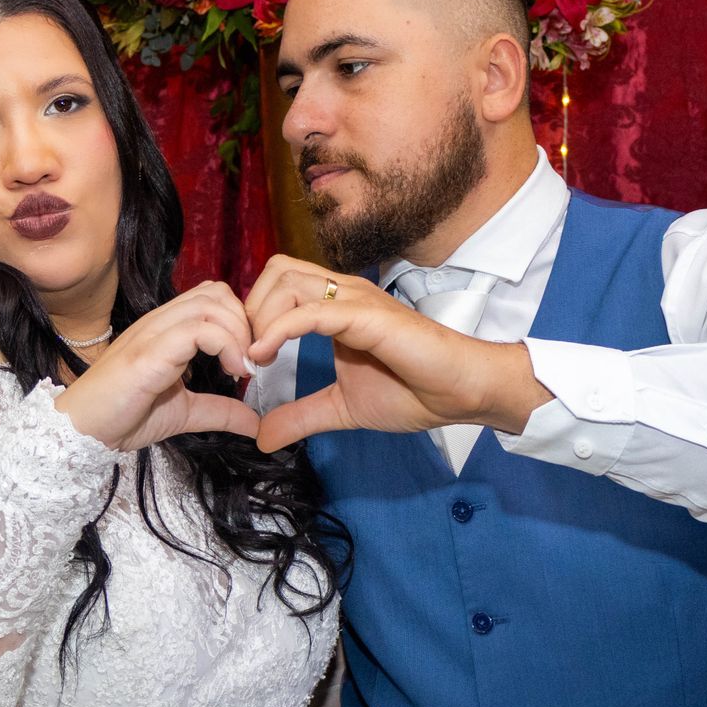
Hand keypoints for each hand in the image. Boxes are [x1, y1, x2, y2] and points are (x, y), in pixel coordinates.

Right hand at [55, 281, 259, 450]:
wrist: (82, 431)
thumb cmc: (123, 417)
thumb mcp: (184, 413)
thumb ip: (219, 411)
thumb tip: (254, 423)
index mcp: (167, 330)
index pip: (213, 297)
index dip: (240, 321)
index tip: (249, 360)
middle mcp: (160, 322)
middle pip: (217, 293)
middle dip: (245, 324)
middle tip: (250, 362)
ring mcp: (152, 333)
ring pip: (210, 303)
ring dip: (237, 333)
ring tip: (240, 368)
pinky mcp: (148, 352)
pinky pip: (196, 330)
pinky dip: (224, 345)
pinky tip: (230, 372)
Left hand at [244, 256, 551, 451]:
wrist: (461, 393)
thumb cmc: (414, 392)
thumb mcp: (341, 408)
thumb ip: (301, 416)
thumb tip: (262, 437)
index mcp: (335, 306)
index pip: (279, 283)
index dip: (253, 314)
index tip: (244, 357)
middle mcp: (343, 293)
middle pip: (276, 270)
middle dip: (250, 308)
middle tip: (246, 353)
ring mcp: (356, 300)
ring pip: (288, 281)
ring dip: (259, 317)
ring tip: (254, 357)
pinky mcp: (367, 316)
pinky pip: (311, 312)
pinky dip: (279, 330)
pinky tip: (264, 356)